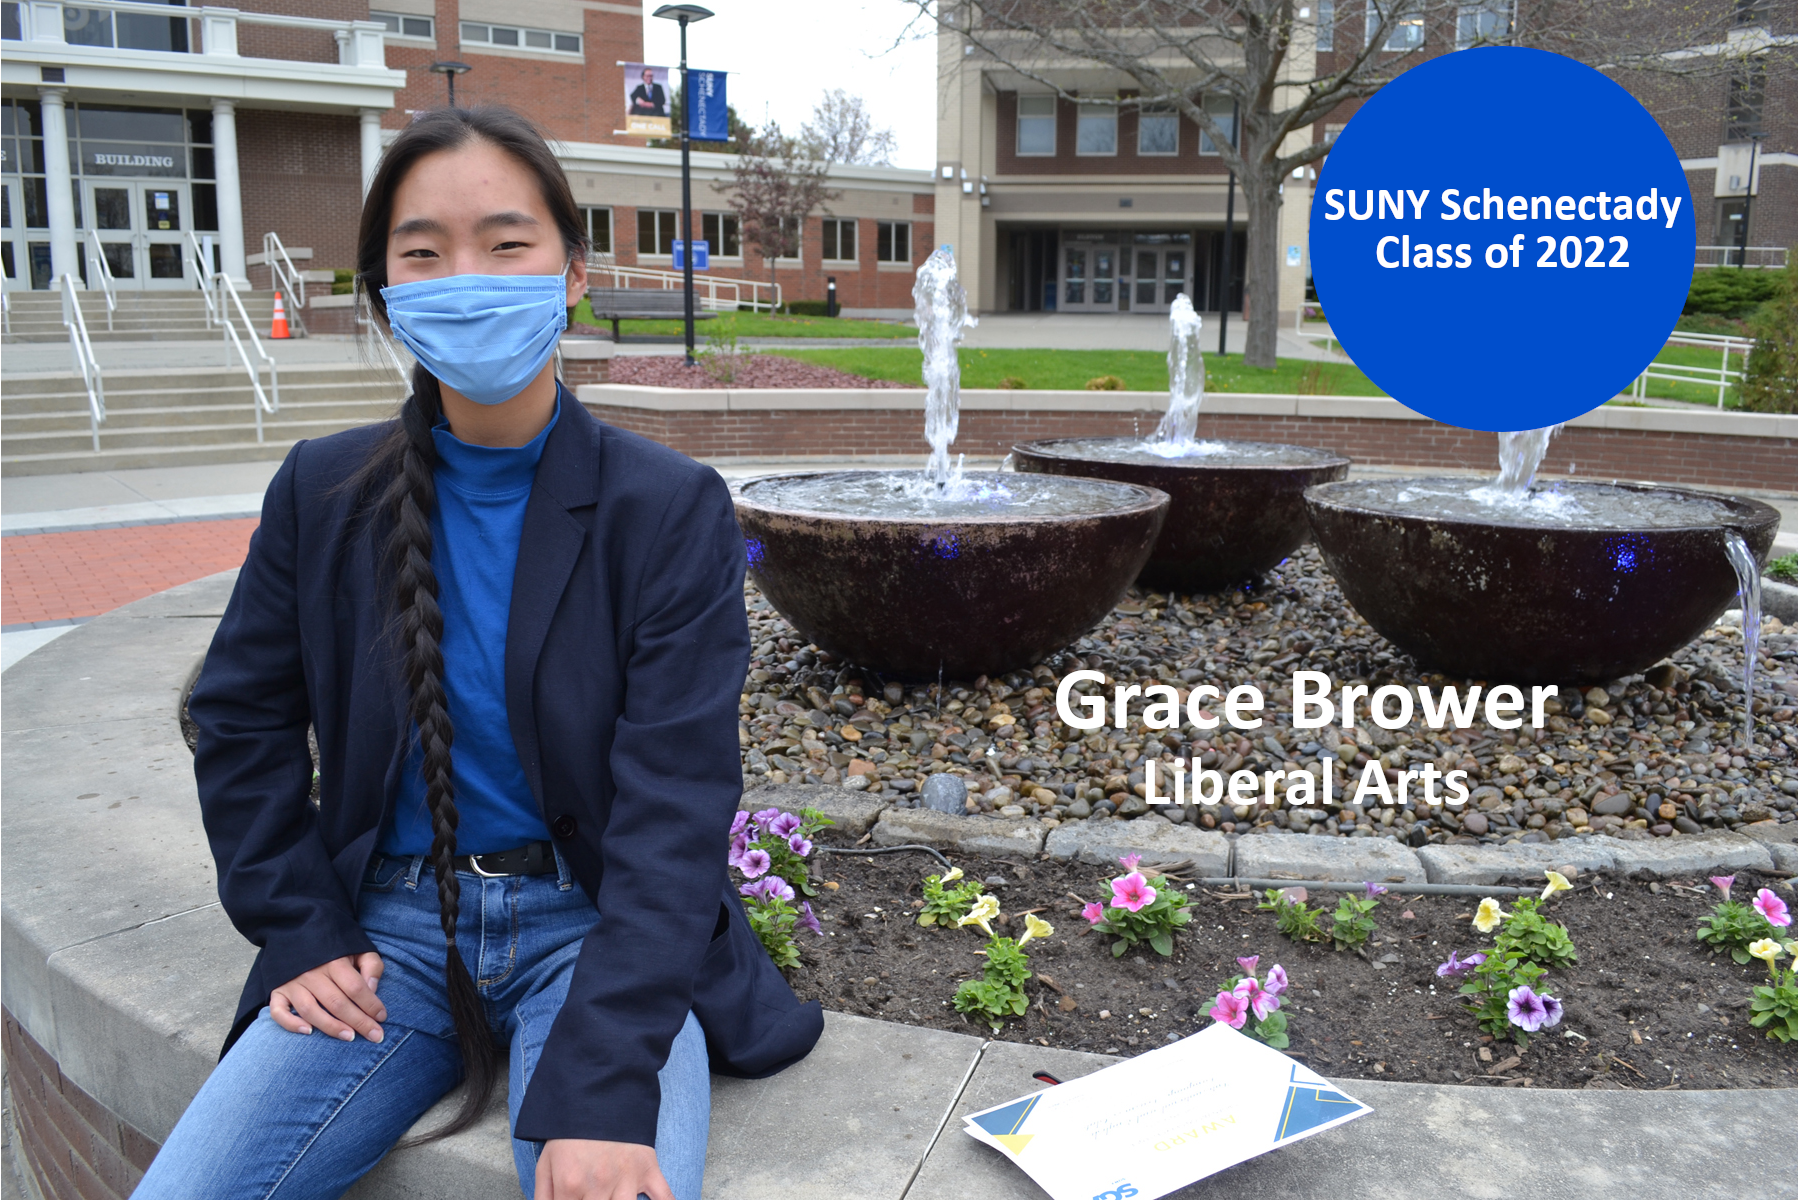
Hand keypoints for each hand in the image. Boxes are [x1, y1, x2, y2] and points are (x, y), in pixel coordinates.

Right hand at [269, 952, 386, 1041]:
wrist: (298, 932)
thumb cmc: (334, 948)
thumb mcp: (358, 948)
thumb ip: (370, 966)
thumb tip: (372, 989)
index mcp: (335, 961)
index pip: (356, 988)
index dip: (371, 1004)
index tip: (382, 1017)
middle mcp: (312, 973)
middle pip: (337, 1003)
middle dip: (359, 1022)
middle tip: (375, 1036)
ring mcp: (292, 983)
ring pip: (310, 1011)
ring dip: (331, 1027)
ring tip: (350, 1037)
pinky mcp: (278, 991)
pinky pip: (278, 1012)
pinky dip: (291, 1023)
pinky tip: (308, 1031)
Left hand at [536, 1139, 672, 1199]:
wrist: (599, 1093)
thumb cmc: (570, 1133)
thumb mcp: (546, 1162)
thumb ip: (544, 1196)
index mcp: (571, 1185)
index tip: (575, 1199)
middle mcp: (599, 1186)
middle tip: (594, 1195)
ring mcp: (626, 1178)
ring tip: (612, 1198)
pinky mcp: (648, 1169)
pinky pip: (663, 1196)